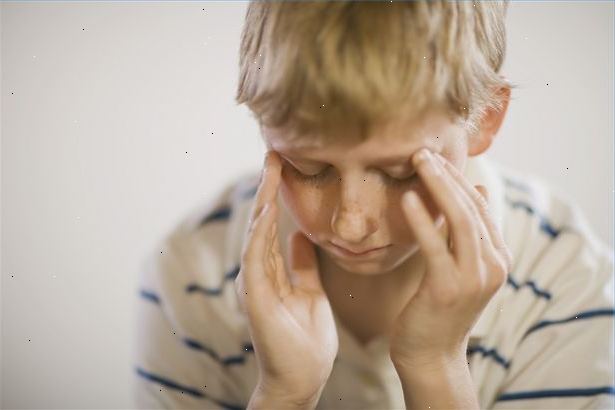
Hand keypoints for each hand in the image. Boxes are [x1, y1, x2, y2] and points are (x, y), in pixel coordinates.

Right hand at [234, 150, 338, 403]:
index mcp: (274, 270)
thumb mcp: (311, 293)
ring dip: (262, 200)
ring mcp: (256, 284)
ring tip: (270, 169)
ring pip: (256, 234)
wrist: (302, 378)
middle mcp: (261, 273)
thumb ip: (302, 265)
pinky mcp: (256, 298)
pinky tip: (267, 209)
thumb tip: (300, 236)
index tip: (285, 164)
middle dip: (268, 187)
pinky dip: (260, 233)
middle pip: (263, 222)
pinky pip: (256, 259)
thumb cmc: (306, 340)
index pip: (274, 224)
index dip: (278, 193)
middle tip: (274, 152)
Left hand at [390, 148, 511, 369]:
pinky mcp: (447, 288)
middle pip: (471, 207)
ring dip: (437, 186)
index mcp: (498, 257)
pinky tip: (407, 198)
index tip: (434, 157)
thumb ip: (470, 232)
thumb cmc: (439, 307)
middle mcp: (493, 265)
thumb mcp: (460, 266)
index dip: (457, 178)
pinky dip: (422, 220)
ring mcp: (473, 278)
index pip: (480, 207)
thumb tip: (478, 189)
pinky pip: (435, 246)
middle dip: (447, 175)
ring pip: (459, 220)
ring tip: (417, 162)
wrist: (431, 354)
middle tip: (421, 151)